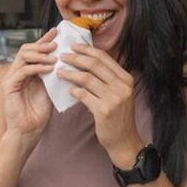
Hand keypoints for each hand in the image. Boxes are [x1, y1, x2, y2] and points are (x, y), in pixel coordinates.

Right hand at [0, 28, 57, 141]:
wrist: (29, 131)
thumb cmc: (39, 113)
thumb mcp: (51, 89)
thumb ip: (54, 75)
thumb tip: (68, 60)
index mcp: (27, 72)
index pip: (34, 50)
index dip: (45, 40)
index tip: (57, 32)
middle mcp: (17, 72)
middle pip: (27, 49)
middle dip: (42, 44)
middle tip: (56, 45)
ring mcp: (11, 78)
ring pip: (23, 56)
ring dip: (40, 55)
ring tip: (54, 58)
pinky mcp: (9, 87)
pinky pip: (22, 71)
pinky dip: (36, 68)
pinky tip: (48, 69)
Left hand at [57, 43, 143, 166]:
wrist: (124, 140)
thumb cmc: (118, 116)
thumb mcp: (119, 93)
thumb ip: (107, 79)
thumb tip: (86, 61)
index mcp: (126, 79)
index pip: (104, 57)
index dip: (87, 50)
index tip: (73, 46)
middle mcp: (122, 86)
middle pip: (94, 64)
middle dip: (76, 58)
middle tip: (62, 56)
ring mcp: (114, 98)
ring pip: (86, 78)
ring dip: (70, 73)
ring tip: (60, 72)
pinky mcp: (104, 110)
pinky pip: (84, 95)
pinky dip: (74, 91)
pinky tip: (69, 90)